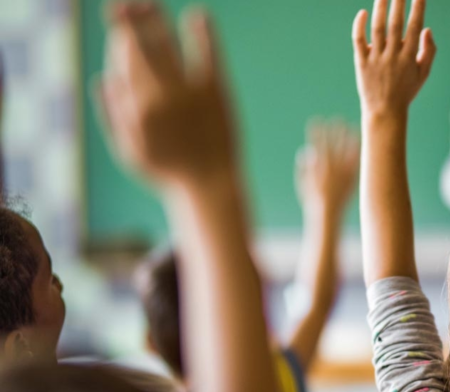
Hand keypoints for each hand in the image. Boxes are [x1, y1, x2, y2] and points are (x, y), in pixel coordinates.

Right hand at [97, 2, 236, 190]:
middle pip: (142, 46)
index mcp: (136, 107)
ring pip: (167, 46)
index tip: (118, 19)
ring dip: (156, 19)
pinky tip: (199, 13)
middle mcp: (160, 96)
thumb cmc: (166, 171)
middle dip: (131, 18)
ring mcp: (189, 93)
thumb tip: (103, 78)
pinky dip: (203, 33)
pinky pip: (208, 56)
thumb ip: (113, 115)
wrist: (209, 186)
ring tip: (149, 3)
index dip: (120, 35)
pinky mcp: (216, 93)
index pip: (123, 59)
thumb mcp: (129, 149)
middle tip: (127, 2)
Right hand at [296, 118, 360, 217]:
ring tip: (352, 126)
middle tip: (337, 119)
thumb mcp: (302, 183)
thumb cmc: (313, 200)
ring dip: (348, 138)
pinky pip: (356, 161)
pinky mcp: (351, 178)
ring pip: (347, 151)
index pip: (317, 144)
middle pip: (333, 145)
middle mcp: (331, 168)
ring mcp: (343, 173)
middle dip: (334, 131)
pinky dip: (357, 151)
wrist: (328, 215)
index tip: (316, 120)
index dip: (316, 131)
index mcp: (318, 168)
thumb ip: (303, 167)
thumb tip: (306, 151)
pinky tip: (359, 143)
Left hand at [352, 0, 436, 122]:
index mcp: (410, 58)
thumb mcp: (423, 74)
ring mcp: (376, 59)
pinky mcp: (362, 62)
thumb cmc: (406, 91)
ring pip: (378, 28)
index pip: (414, 28)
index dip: (417, 9)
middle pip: (396, 24)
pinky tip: (362, 12)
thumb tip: (427, 28)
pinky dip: (360, 26)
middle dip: (398, 3)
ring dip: (380, 8)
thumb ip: (429, 51)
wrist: (385, 111)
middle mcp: (393, 56)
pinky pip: (359, 40)